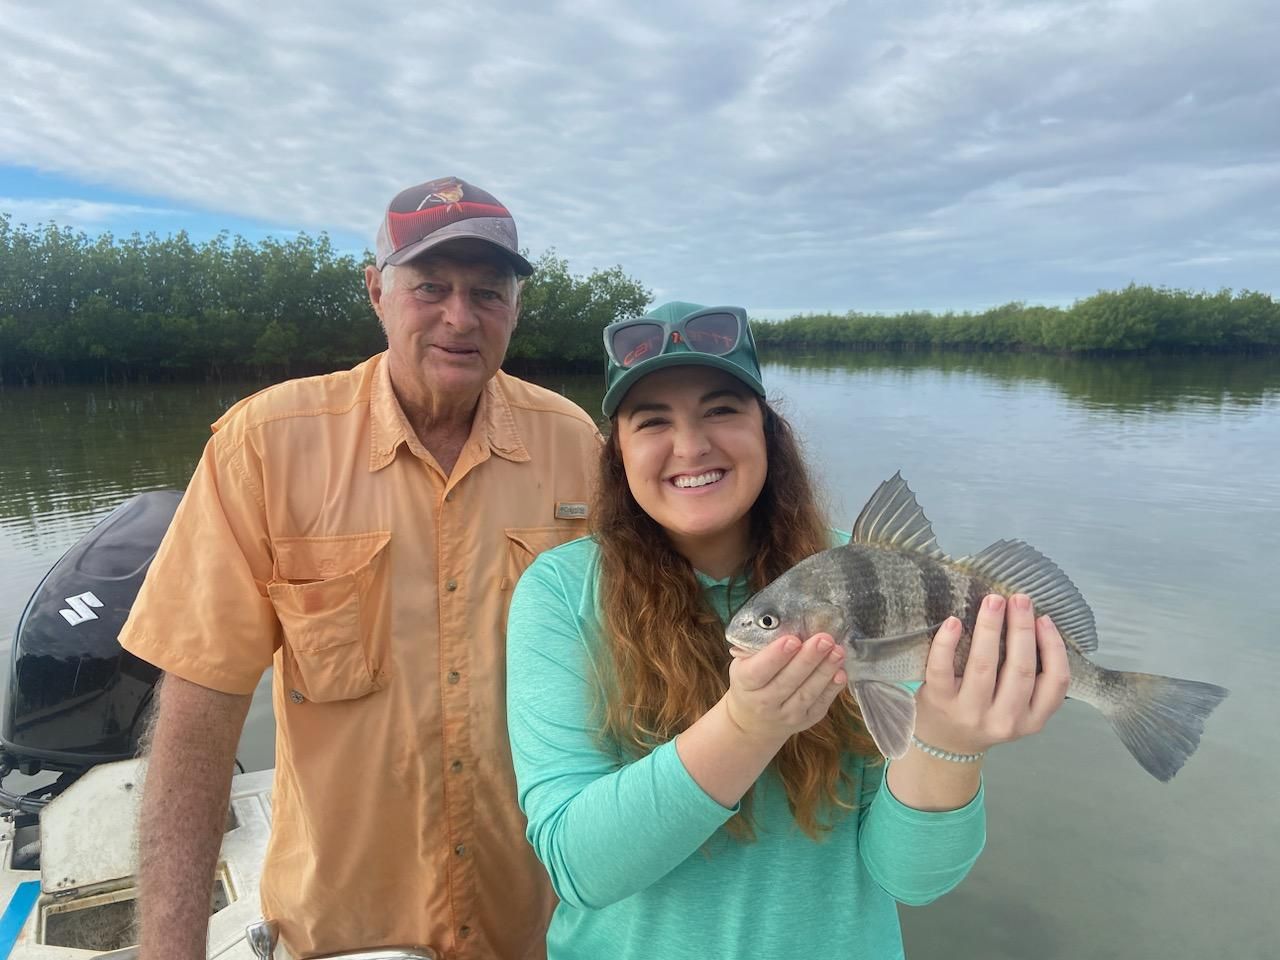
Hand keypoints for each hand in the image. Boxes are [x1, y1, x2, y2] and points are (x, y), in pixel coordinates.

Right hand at [724, 633, 846, 741]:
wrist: (754, 721)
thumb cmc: (751, 682)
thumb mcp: (744, 663)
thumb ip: (760, 648)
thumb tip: (787, 623)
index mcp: (745, 683)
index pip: (759, 670)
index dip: (775, 656)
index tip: (792, 640)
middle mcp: (764, 703)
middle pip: (787, 681)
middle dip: (808, 659)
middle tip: (824, 639)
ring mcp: (787, 714)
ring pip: (807, 693)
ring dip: (825, 671)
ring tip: (838, 651)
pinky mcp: (806, 720)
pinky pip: (821, 703)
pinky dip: (832, 688)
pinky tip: (841, 672)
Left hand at [913, 593, 1069, 755]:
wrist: (944, 743)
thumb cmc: (986, 713)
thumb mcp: (1018, 708)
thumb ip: (1030, 679)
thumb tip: (1035, 622)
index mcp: (1032, 720)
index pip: (1055, 682)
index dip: (1053, 647)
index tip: (1044, 618)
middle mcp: (1005, 720)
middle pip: (1021, 669)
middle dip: (1022, 629)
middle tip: (1019, 598)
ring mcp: (970, 713)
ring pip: (984, 665)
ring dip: (990, 628)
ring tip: (993, 601)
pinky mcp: (939, 702)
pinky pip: (942, 669)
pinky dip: (947, 643)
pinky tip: (953, 621)